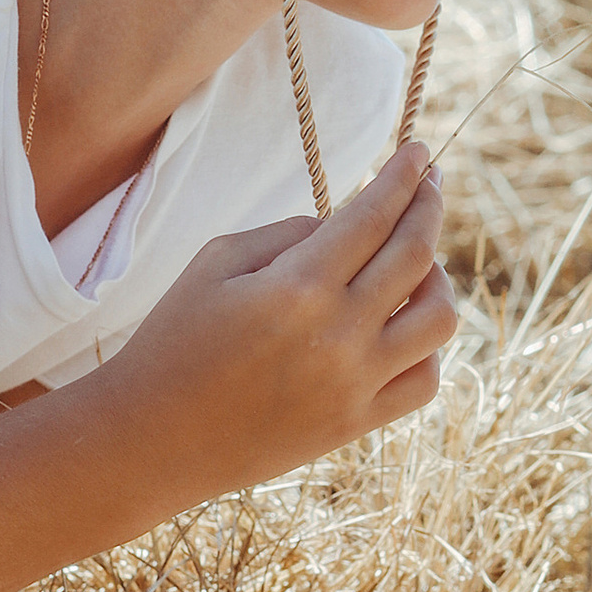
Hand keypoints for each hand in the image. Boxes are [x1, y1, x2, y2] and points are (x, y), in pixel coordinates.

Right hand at [104, 142, 455, 494]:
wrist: (153, 440)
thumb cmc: (173, 340)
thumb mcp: (214, 263)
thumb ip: (287, 233)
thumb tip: (345, 226)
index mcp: (297, 288)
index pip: (373, 216)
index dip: (403, 176)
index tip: (420, 152)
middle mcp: (337, 335)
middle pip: (415, 256)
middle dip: (429, 206)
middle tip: (430, 183)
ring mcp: (354, 384)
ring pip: (438, 319)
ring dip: (437, 278)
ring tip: (417, 263)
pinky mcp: (355, 423)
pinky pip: (424, 379)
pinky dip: (428, 345)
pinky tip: (405, 326)